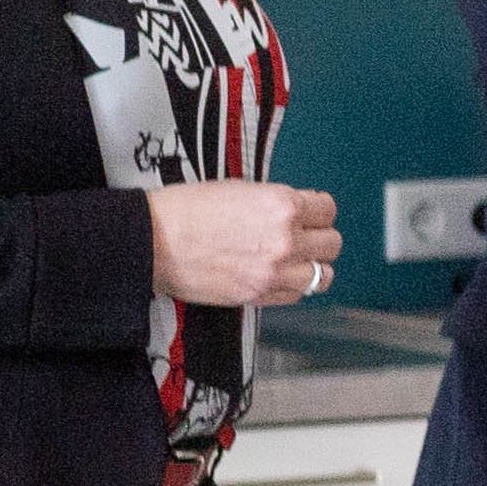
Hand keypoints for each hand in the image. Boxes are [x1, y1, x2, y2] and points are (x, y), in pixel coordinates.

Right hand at [147, 181, 341, 308]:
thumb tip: (296, 210)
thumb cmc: (186, 210)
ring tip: (297, 262)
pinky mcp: (258, 294)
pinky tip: (278, 277)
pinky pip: (296, 296)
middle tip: (304, 238)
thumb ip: (275, 202)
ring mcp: (274, 270)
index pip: (327, 209)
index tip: (310, 214)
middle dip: (319, 238)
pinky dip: (292, 287)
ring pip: (322, 275)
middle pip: (332, 243)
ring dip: (312, 267)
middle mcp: (286, 238)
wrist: (154, 240)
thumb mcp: (240, 189)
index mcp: (282, 205)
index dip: (317, 211)